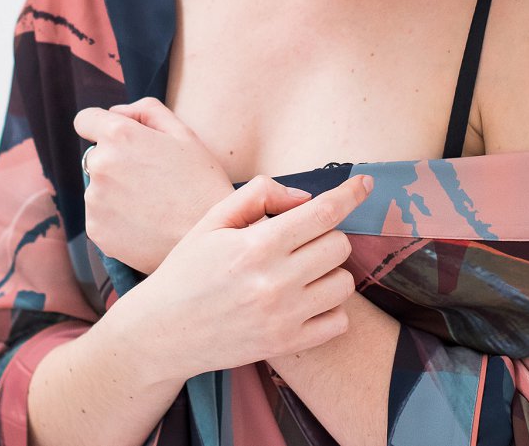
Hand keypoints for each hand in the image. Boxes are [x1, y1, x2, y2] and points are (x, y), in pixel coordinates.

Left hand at [72, 96, 235, 274]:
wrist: (207, 237)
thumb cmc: (201, 182)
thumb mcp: (184, 134)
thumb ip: (146, 111)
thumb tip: (114, 112)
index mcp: (119, 136)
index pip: (85, 120)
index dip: (100, 127)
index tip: (117, 141)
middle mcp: (99, 164)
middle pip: (95, 155)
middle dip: (116, 161)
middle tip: (151, 179)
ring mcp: (94, 199)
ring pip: (97, 187)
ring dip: (116, 191)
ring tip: (151, 204)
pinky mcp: (96, 229)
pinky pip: (100, 215)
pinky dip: (116, 218)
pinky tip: (144, 222)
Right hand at [119, 171, 374, 382]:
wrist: (161, 332)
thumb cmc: (186, 270)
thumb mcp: (212, 221)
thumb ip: (259, 196)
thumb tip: (305, 198)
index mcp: (257, 245)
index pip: (323, 213)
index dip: (351, 194)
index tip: (367, 185)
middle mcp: (275, 281)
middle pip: (339, 245)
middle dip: (325, 236)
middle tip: (298, 242)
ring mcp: (284, 317)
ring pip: (344, 283)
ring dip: (329, 272)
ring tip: (300, 272)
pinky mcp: (287, 344)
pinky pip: (339, 321)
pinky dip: (329, 309)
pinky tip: (302, 301)